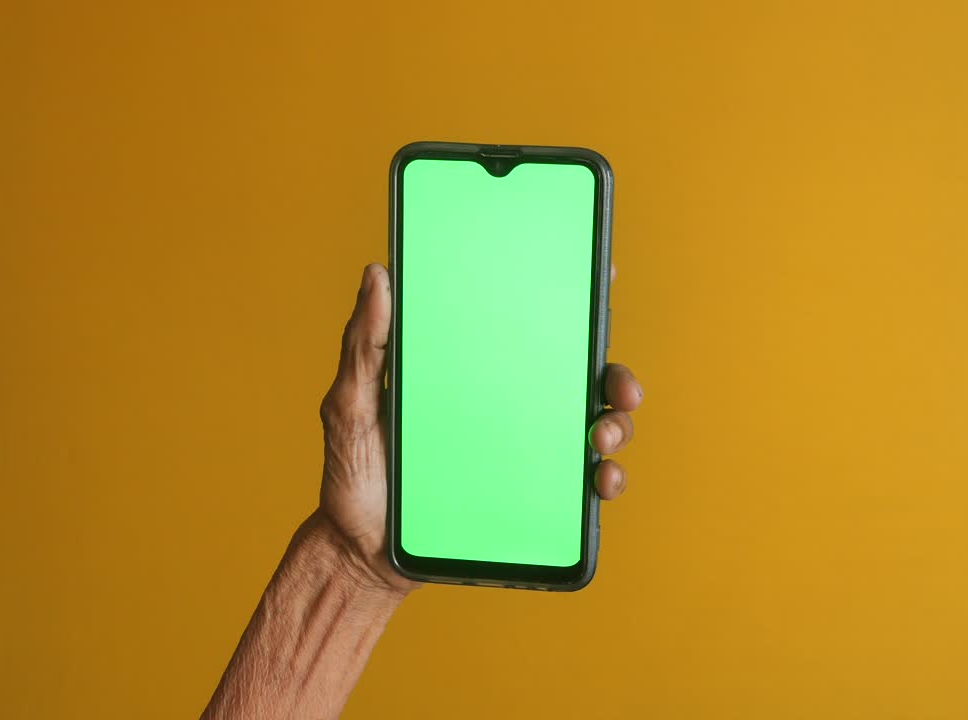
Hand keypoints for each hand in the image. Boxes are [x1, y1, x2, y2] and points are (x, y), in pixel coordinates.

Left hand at [317, 263, 642, 593]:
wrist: (359, 554)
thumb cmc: (353, 474)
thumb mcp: (349, 404)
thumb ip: (364, 343)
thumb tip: (377, 274)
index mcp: (473, 374)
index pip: (530, 329)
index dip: (573, 303)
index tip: (603, 278)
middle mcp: (508, 408)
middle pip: (580, 379)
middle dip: (614, 376)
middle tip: (618, 388)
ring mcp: (522, 454)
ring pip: (593, 427)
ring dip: (616, 425)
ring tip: (602, 438)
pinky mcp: (530, 499)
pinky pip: (581, 486)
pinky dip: (606, 478)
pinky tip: (602, 480)